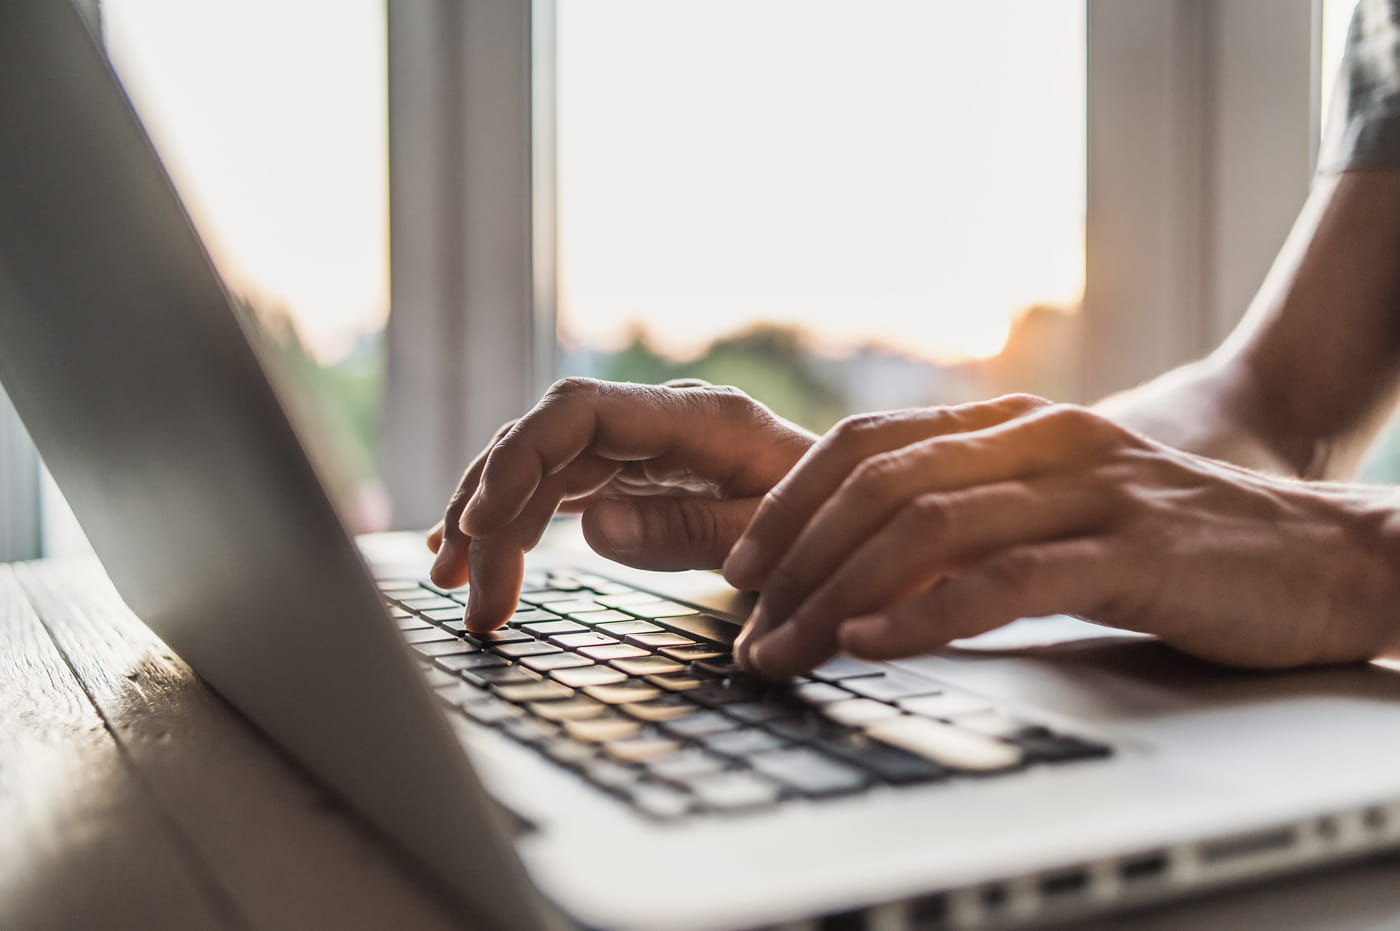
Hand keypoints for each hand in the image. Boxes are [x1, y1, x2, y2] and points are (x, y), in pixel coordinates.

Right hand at [426, 378, 814, 631]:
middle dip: (491, 510)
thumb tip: (593, 527)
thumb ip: (691, 530)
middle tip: (467, 593)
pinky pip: (558, 487)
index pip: (578, 413)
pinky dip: (516, 522)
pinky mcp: (633, 472)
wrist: (857, 514)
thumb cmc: (828, 521)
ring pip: (539, 465)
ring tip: (456, 587)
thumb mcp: (772, 535)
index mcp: (696, 418)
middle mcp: (658, 420)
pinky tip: (481, 556)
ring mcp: (641, 445)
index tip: (480, 525)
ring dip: (491, 521)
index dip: (518, 460)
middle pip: (544, 443)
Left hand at [722, 394, 1399, 676]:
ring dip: (838, 593)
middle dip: (795, 556)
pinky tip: (875, 642)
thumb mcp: (1060, 514)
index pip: (869, 442)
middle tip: (749, 625)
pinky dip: (928, 612)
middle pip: (879, 481)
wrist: (1325, 555)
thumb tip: (870, 570)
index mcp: (1016, 426)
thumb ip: (977, 522)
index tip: (742, 565)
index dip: (791, 501)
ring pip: (927, 527)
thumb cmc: (1179, 544)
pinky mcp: (1133, 550)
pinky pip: (1007, 577)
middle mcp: (1042, 441)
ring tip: (788, 648)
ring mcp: (1088, 489)